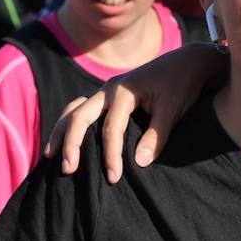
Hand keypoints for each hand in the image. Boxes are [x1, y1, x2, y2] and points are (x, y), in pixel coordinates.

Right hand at [43, 43, 227, 182]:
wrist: (189, 62)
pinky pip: (82, 109)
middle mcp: (109, 88)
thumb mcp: (173, 109)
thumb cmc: (182, 84)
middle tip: (68, 169)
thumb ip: (156, 136)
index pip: (111, 129)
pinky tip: (64, 141)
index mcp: (124, 91)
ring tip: (51, 156)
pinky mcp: (109, 95)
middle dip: (71, 143)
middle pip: (80, 116)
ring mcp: (107, 90)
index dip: (111, 155)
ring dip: (62, 132)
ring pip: (75, 110)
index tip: (113, 178)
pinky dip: (71, 124)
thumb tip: (139, 162)